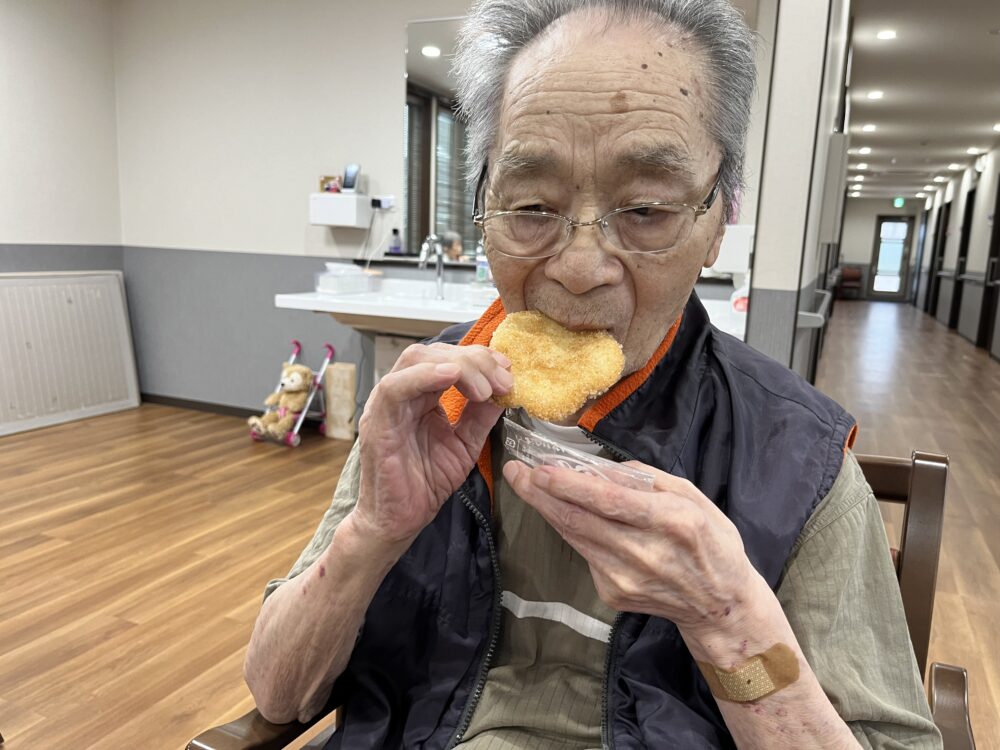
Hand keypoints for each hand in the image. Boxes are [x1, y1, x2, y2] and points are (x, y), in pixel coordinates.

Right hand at [351, 343, 510, 548]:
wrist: (400, 520)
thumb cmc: (425, 483)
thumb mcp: (464, 443)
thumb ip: (481, 415)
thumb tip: (505, 388)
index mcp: (422, 395)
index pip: (449, 359)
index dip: (481, 359)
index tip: (508, 371)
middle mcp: (403, 393)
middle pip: (435, 352)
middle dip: (474, 360)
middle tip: (502, 380)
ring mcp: (387, 405)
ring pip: (416, 360)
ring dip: (457, 366)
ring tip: (484, 388)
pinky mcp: (377, 422)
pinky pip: (395, 388)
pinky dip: (423, 376)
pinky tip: (451, 376)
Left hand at [503, 459, 760, 636]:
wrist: (719, 606)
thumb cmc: (711, 543)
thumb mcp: (694, 497)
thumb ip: (648, 480)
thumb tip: (602, 469)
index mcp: (671, 522)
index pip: (609, 501)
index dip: (569, 486)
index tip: (539, 469)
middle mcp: (644, 553)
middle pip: (579, 520)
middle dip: (540, 493)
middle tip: (515, 470)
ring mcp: (625, 578)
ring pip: (574, 536)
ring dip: (547, 509)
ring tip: (527, 484)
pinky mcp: (612, 594)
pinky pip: (584, 552)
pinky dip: (571, 530)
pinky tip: (565, 513)